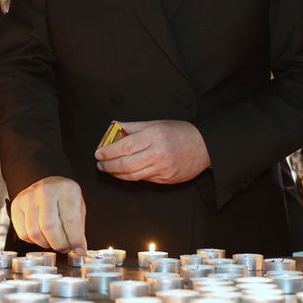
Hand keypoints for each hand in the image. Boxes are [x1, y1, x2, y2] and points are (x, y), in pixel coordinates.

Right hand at [10, 176, 85, 253]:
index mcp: (66, 189)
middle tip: (65, 248)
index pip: (70, 219)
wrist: (49, 185)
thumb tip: (78, 249)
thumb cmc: (64, 198)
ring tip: (53, 242)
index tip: (79, 250)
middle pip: (49, 226)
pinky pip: (23, 233)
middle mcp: (46, 190)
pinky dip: (33, 241)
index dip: (75, 239)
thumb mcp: (78, 207)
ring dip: (46, 244)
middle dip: (60, 244)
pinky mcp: (16, 205)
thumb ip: (78, 228)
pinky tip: (41, 236)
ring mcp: (29, 197)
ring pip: (35, 232)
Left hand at [93, 119, 209, 183]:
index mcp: (153, 136)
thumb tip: (114, 127)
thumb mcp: (155, 123)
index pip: (123, 147)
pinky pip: (144, 179)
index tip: (99, 153)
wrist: (204, 146)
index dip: (107, 152)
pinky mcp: (166, 179)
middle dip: (108, 166)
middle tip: (100, 164)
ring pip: (133, 176)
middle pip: (125, 164)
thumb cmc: (179, 132)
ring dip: (117, 174)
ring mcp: (163, 169)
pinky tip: (126, 172)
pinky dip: (132, 176)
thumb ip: (133, 127)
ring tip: (110, 169)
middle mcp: (158, 154)